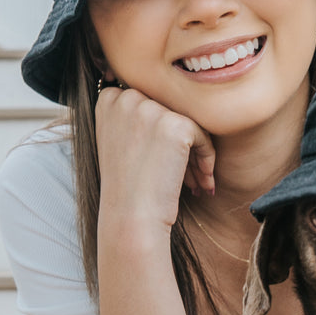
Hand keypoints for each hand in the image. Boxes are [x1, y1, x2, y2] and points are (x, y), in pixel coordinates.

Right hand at [95, 87, 216, 228]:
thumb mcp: (117, 140)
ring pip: (188, 122)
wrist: (130, 217)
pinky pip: (203, 135)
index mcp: (109, 99)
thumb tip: (163, 103)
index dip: (160, 130)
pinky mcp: (175, 124)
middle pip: (170, 110)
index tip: (161, 158)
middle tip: (186, 175)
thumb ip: (133, 114)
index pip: (149, 100)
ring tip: (196, 182)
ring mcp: (151, 109)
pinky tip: (203, 183)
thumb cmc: (125, 187)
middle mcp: (127, 98)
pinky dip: (206, 159)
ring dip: (196, 153)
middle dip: (181, 142)